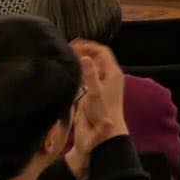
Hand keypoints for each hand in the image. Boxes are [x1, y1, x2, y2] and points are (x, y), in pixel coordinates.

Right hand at [65, 40, 128, 178]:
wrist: (102, 134)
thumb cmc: (101, 113)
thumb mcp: (94, 93)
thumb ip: (90, 75)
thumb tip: (84, 57)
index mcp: (113, 74)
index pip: (102, 51)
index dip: (89, 46)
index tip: (73, 44)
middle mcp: (108, 77)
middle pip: (97, 57)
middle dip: (84, 51)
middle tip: (67, 49)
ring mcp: (101, 85)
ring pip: (92, 66)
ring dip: (80, 60)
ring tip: (66, 57)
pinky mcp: (94, 93)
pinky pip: (87, 76)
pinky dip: (79, 71)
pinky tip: (68, 72)